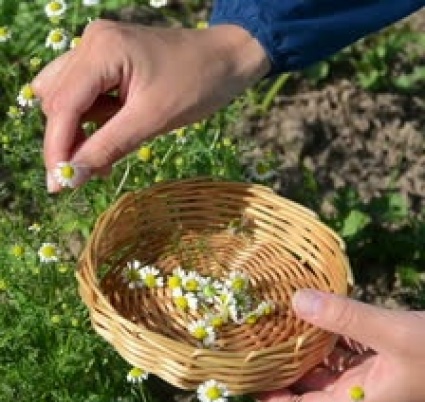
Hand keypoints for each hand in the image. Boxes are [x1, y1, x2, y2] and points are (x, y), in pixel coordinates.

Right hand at [32, 19, 269, 191]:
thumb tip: (70, 178)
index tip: (58, 186)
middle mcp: (92, 44)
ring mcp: (100, 51)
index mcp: (101, 49)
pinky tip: (112, 139)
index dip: (57, 149)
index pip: (62, 106)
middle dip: (69, 141)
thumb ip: (107, 147)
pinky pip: (88, 96)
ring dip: (82, 132)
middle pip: (58, 101)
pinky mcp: (111, 63)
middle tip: (88, 174)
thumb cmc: (198, 85)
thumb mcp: (152, 119)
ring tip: (109, 156)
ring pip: (69, 100)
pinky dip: (95, 122)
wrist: (228, 61)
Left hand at [256, 289, 424, 401]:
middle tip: (250, 340)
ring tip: (271, 321)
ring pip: (322, 361)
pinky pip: (340, 342)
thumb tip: (295, 301)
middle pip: (305, 384)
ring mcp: (366, 368)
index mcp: (355, 399)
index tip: (243, 375)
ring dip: (299, 345)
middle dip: (279, 366)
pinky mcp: (376, 349)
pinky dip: (324, 329)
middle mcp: (355, 387)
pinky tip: (309, 308)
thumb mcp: (392, 333)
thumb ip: (345, 317)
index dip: (271, 399)